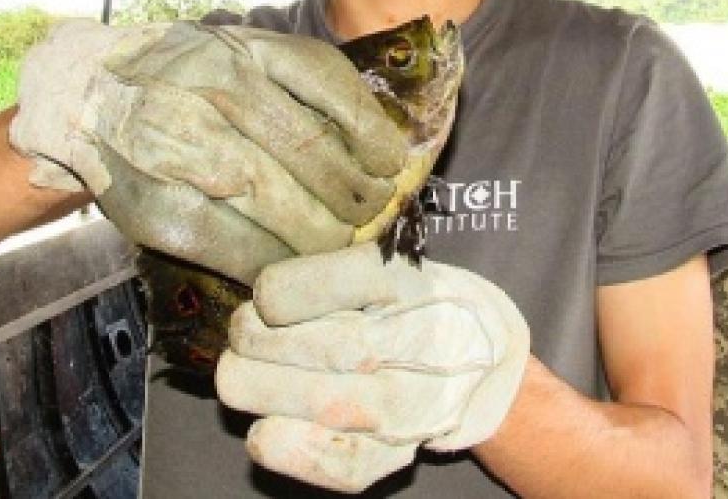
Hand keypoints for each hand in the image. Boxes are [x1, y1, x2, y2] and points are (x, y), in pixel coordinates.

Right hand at [9, 20, 408, 280]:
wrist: (85, 94)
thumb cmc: (182, 76)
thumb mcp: (239, 52)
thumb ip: (299, 83)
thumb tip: (381, 141)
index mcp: (241, 47)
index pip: (329, 87)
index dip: (372, 134)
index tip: (391, 165)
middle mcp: (210, 88)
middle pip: (309, 152)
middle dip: (355, 193)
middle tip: (371, 212)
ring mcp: (179, 147)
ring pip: (277, 202)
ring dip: (322, 233)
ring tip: (339, 241)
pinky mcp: (155, 205)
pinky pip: (232, 245)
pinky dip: (272, 260)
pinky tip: (291, 263)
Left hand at [215, 243, 530, 492]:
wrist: (484, 366)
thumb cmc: (415, 304)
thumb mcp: (387, 265)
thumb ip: (330, 273)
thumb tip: (256, 298)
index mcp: (417, 285)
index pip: (347, 283)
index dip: (284, 292)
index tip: (265, 296)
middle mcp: (425, 346)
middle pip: (328, 347)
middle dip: (259, 341)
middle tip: (243, 333)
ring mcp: (414, 407)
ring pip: (326, 404)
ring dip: (260, 388)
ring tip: (245, 370)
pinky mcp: (397, 456)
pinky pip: (336, 462)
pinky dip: (285, 445)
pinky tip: (266, 424)